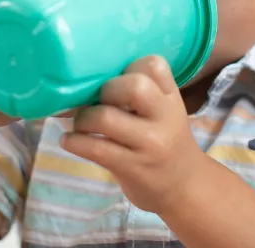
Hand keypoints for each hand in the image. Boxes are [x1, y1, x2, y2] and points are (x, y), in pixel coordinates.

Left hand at [61, 55, 204, 213]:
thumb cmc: (166, 140)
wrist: (185, 189)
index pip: (154, 65)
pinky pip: (95, 148)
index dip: (130, 66)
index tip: (118, 78)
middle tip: (98, 102)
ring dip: (84, 118)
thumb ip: (141, 93)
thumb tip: (90, 78)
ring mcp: (149, 144)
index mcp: (171, 98)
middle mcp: (165, 117)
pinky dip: (74, 141)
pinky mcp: (132, 168)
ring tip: (80, 123)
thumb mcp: (165, 111)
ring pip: (107, 118)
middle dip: (106, 90)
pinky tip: (69, 140)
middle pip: (133, 86)